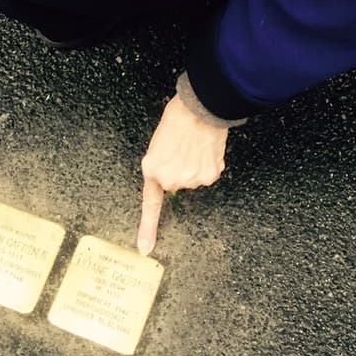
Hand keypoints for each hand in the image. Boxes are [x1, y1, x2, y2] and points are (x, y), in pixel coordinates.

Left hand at [136, 93, 228, 255]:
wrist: (200, 107)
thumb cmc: (177, 117)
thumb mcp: (159, 142)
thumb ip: (161, 164)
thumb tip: (170, 172)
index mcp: (152, 169)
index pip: (150, 204)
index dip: (148, 228)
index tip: (145, 249)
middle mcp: (170, 179)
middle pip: (177, 183)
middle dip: (180, 170)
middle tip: (182, 148)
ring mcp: (190, 180)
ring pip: (193, 179)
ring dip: (195, 166)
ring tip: (194, 145)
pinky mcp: (208, 176)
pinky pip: (208, 175)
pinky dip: (209, 164)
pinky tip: (206, 148)